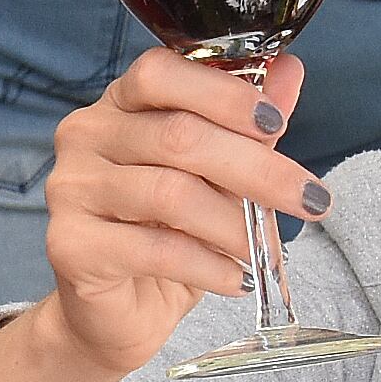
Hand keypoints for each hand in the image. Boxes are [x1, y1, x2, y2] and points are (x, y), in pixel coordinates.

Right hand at [18, 45, 326, 381]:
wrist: (119, 311)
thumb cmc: (167, 235)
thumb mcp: (217, 177)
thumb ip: (246, 126)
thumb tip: (289, 71)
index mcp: (118, 105)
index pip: (160, 74)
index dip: (222, 94)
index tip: (276, 125)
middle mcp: (85, 136)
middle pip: (178, 135)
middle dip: (256, 169)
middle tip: (310, 200)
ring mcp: (71, 189)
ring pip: (170, 193)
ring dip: (234, 225)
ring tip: (263, 250)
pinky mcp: (70, 244)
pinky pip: (155, 249)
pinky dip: (208, 266)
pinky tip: (236, 279)